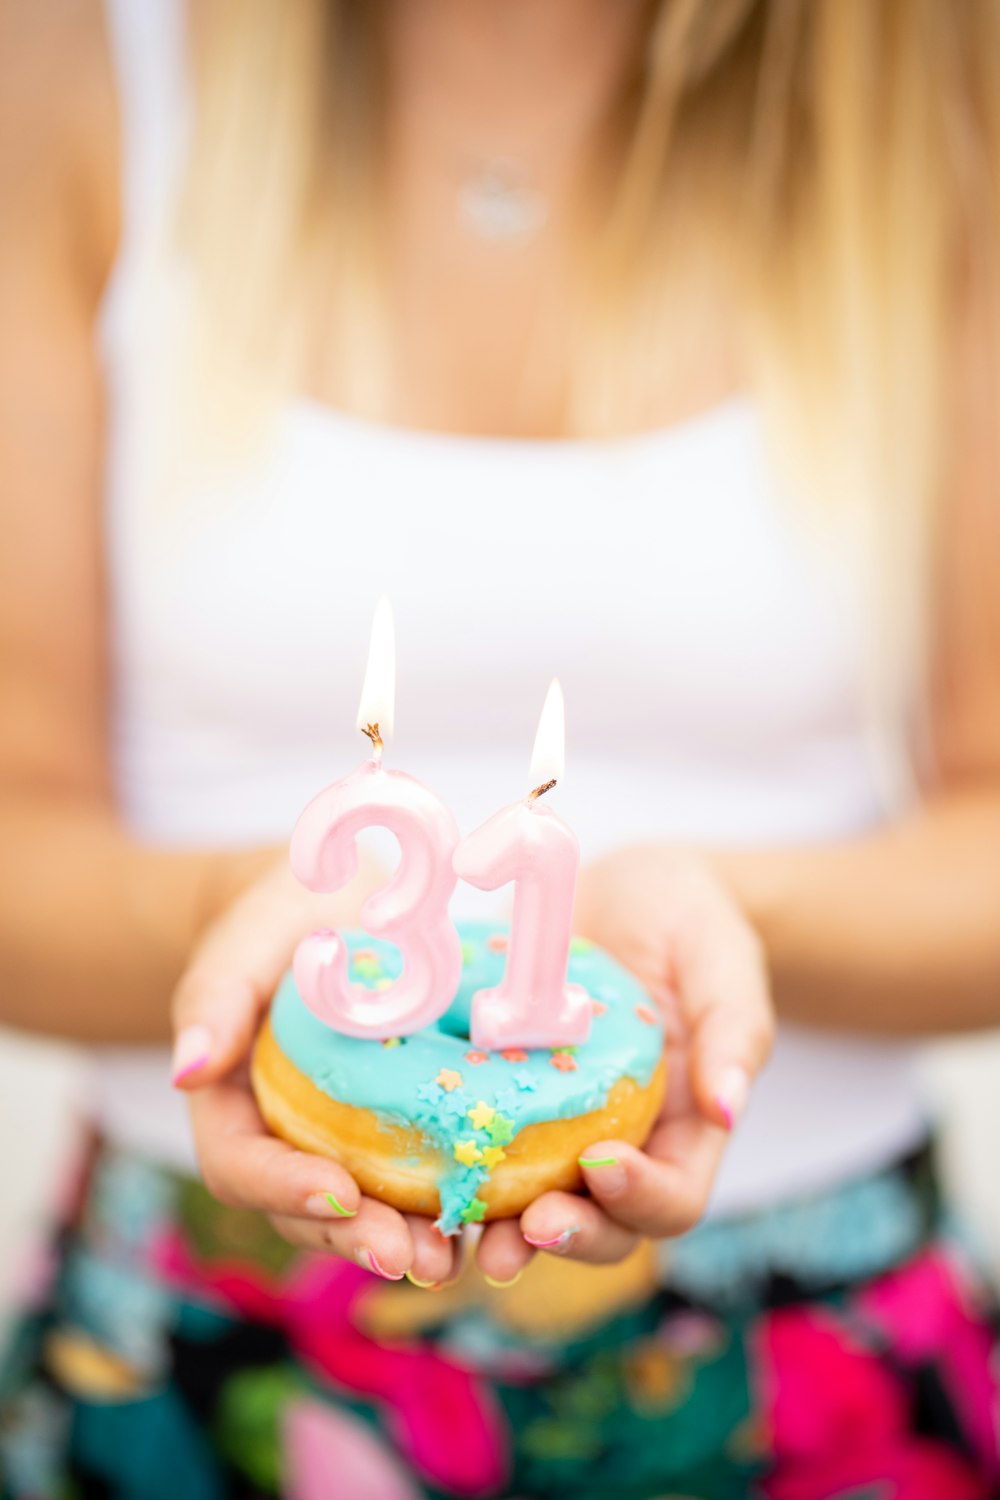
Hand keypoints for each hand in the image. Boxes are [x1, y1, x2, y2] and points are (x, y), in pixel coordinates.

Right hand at [171, 852, 460, 1286]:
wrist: (343, 909)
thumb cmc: (284, 920)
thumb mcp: (247, 941)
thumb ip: (215, 997)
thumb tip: (189, 1068)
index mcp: (231, 1105)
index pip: (241, 1165)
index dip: (284, 1187)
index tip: (338, 1191)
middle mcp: (283, 1143)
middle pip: (306, 1211)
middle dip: (355, 1238)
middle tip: (411, 1257)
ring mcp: (340, 1149)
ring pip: (363, 1215)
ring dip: (407, 1243)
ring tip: (453, 1258)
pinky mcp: (397, 1140)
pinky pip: (418, 1184)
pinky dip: (451, 1207)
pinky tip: (493, 1222)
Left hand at [476, 848, 772, 1281]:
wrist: (632, 893)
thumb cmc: (692, 924)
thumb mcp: (723, 961)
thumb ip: (733, 1030)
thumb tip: (728, 1106)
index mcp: (686, 1128)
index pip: (674, 1196)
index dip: (641, 1198)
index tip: (603, 1166)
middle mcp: (625, 1146)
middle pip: (605, 1227)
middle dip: (567, 1236)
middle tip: (526, 1228)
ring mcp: (562, 1133)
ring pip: (535, 1209)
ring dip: (502, 1231)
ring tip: (465, 1235)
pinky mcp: (507, 1102)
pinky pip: (481, 1151)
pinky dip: (452, 1174)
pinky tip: (414, 1180)